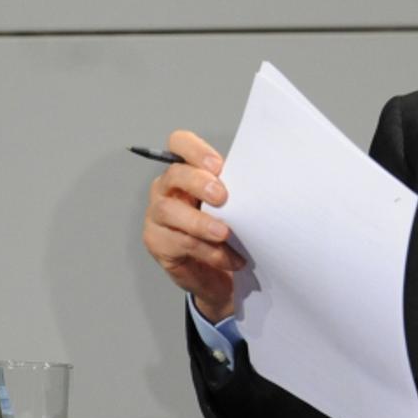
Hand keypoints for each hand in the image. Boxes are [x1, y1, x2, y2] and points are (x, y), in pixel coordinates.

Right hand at [141, 130, 243, 320]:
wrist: (219, 273)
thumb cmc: (226, 231)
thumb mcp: (234, 206)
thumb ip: (236, 189)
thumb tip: (260, 181)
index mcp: (187, 172)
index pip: (179, 143)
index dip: (195, 150)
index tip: (218, 167)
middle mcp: (166, 189)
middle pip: (174, 175)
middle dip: (199, 183)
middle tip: (222, 197)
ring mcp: (157, 215)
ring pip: (169, 210)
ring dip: (200, 222)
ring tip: (225, 234)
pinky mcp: (157, 242)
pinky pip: (180, 242)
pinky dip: (209, 251)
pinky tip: (231, 258)